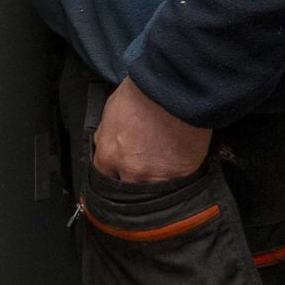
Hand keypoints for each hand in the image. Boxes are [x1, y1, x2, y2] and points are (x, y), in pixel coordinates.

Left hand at [89, 79, 210, 183]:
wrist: (175, 89)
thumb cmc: (143, 93)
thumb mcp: (112, 109)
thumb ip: (106, 134)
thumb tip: (103, 144)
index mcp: (109, 154)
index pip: (103, 177)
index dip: (112, 176)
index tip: (118, 176)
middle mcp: (129, 171)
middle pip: (126, 191)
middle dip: (131, 186)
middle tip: (140, 177)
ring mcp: (156, 177)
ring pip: (151, 195)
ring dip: (154, 188)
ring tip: (161, 176)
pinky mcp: (181, 177)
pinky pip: (176, 188)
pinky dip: (176, 184)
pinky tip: (178, 173)